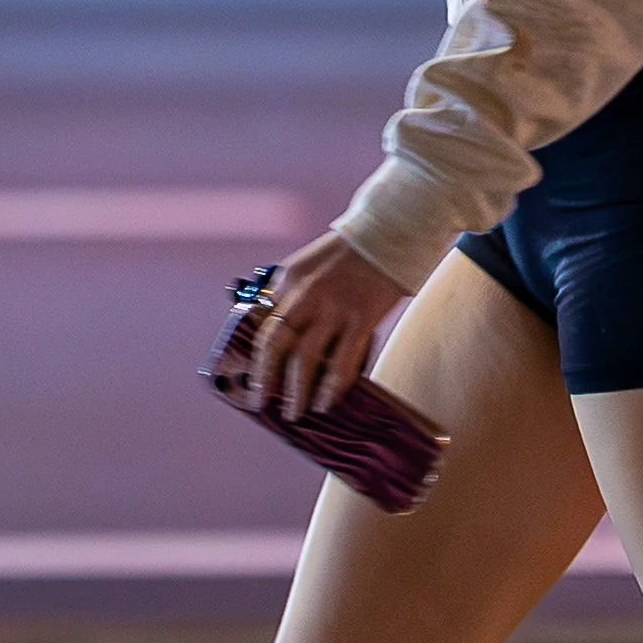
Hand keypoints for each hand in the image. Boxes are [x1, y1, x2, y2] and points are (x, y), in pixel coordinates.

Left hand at [242, 231, 405, 419]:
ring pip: (306, 358)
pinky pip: (343, 361)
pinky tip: (327, 402)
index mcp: (288, 278)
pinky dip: (332, 386)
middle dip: (266, 377)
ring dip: (298, 390)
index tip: (250, 378)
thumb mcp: (309, 264)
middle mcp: (305, 293)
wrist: (392, 231)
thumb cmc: (352, 251)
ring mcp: (334, 307)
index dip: (253, 354)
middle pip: (276, 343)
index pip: (261, 323)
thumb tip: (283, 333)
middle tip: (261, 401)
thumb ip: (293, 293)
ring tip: (295, 412)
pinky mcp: (362, 317)